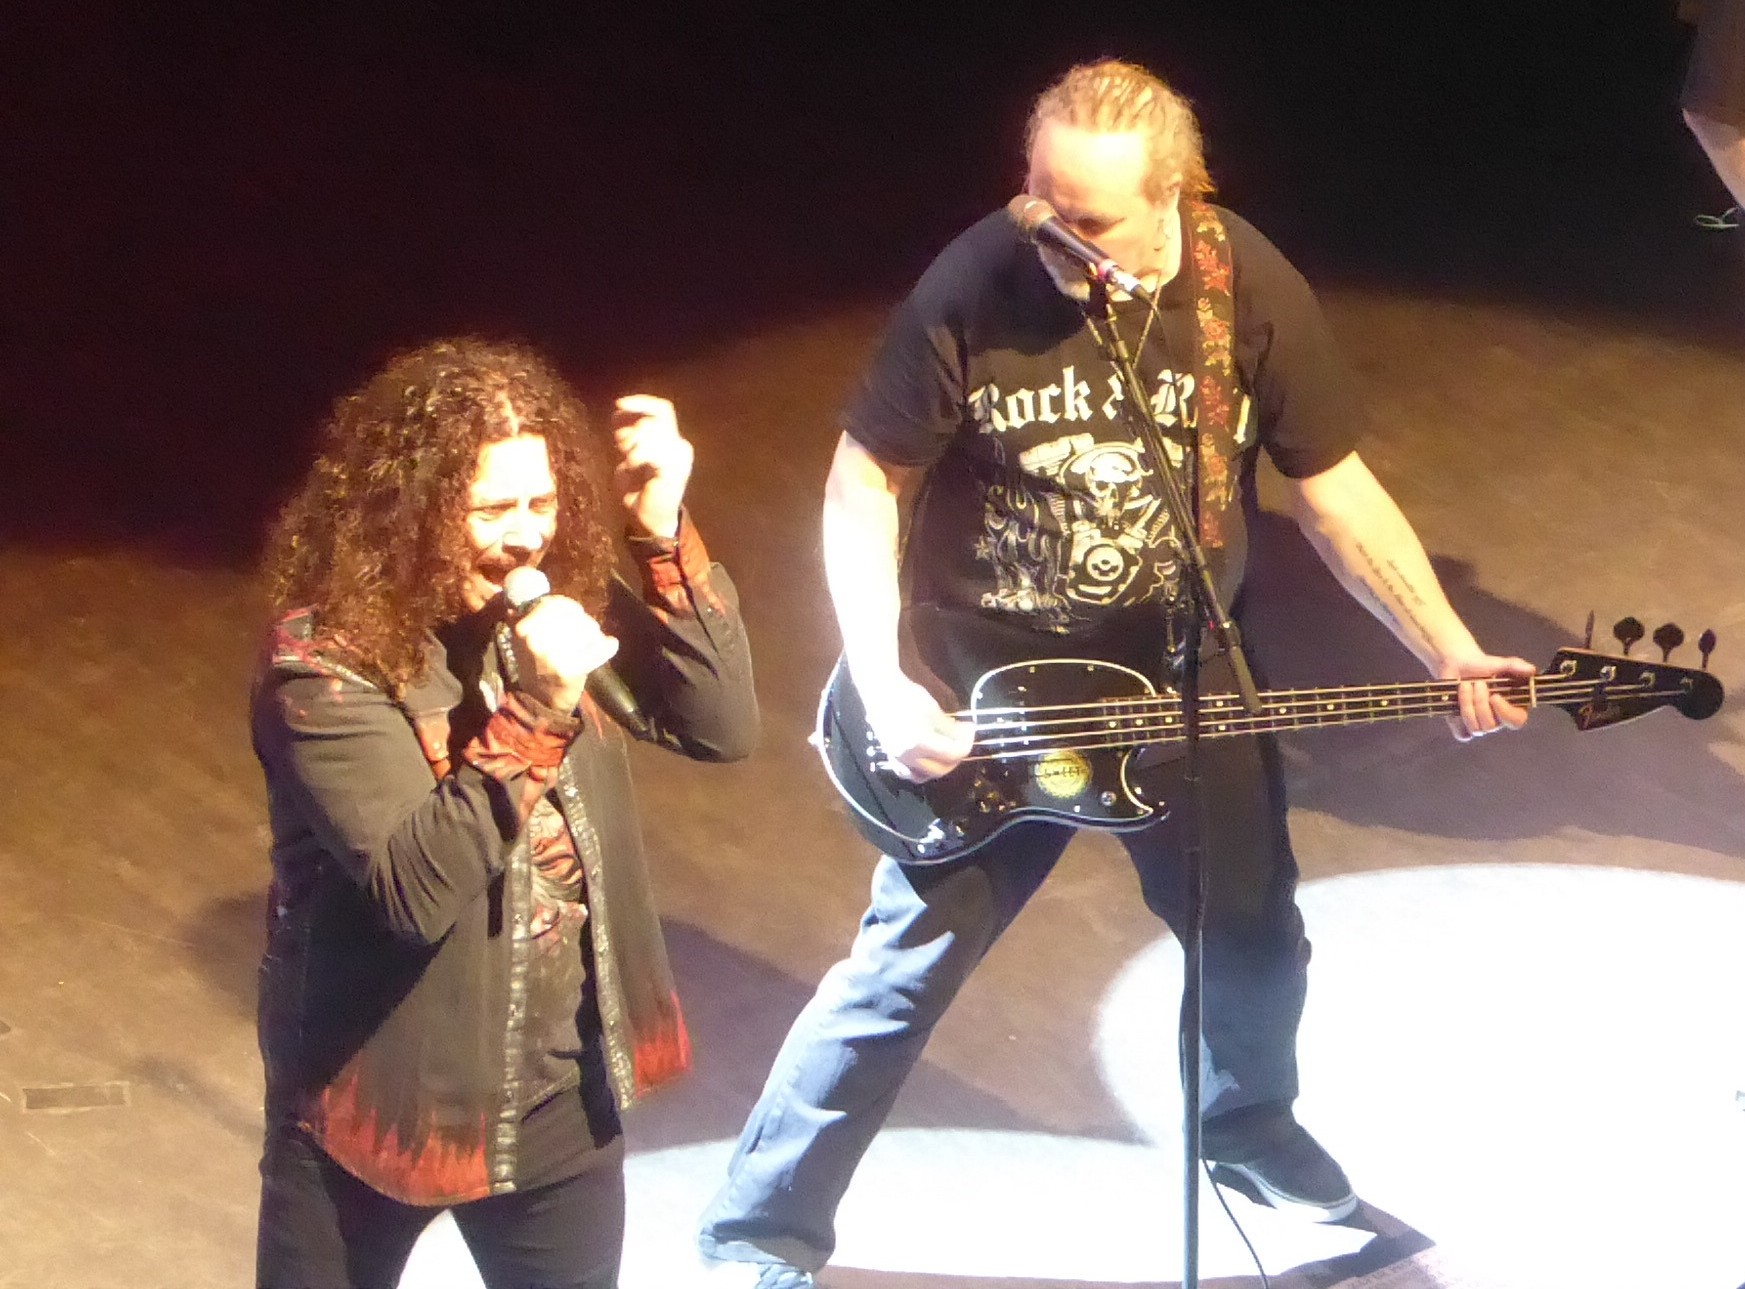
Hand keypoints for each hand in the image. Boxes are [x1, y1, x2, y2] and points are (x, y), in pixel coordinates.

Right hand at [513, 594, 618, 713]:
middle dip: (584, 621)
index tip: (575, 612)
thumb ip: (525, 618)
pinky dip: (607, 646)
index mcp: (523, 629)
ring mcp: (553, 656)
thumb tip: (517, 600)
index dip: (567, 605)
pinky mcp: (570, 671)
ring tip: (594, 641)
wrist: (540, 699)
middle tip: (589, 629)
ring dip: (595, 634)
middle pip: (573, 615)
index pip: (552, 604)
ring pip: (588, 629)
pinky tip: (610, 644)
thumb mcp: (522, 640)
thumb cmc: (534, 665)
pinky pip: (597, 649)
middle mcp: (535, 640)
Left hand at [612, 394, 692, 538]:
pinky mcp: (674, 469)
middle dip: (631, 429)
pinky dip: (637, 455)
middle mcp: (680, 445)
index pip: (661, 408)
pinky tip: (631, 466)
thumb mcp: (629, 454)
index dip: (640, 402)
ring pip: (652, 430)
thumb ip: (628, 433)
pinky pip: (653, 450)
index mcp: (672, 439)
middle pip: (653, 418)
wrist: (649, 520)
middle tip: (621, 448)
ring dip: (633, 443)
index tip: (618, 404)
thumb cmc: (638, 490)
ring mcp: (680, 457)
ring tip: (628, 461)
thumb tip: (619, 409)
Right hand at [857, 672, 976, 782]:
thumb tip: (963, 735)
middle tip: (962, 741)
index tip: (970, 729)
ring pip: (923, 775)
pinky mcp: (890, 755)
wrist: (881, 690)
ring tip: (946, 753)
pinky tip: (926, 761)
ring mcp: (897, 758)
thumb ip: (949, 728)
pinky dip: (919, 771)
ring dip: (938, 768)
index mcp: (920, 742)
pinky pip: (906, 773)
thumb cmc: (907, 695)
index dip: (966, 742)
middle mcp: (909, 756)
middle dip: (956, 756)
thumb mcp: (933, 710)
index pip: (952, 753)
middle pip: (940, 768)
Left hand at [1439, 650, 1535, 741]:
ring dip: (1467, 705)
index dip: (1505, 712)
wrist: (1459, 665)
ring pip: (1475, 728)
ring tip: (1465, 685)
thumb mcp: (1500, 664)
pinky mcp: (1462, 727)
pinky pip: (1462, 733)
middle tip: (1478, 683)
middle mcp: (1498, 720)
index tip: (1495, 696)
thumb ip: (1516, 666)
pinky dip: (1457, 718)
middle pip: (1490, 725)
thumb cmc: (1482, 667)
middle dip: (1481, 702)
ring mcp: (1480, 725)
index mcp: (1513, 707)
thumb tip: (1531, 671)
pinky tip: (1457, 701)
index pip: (1516, 721)